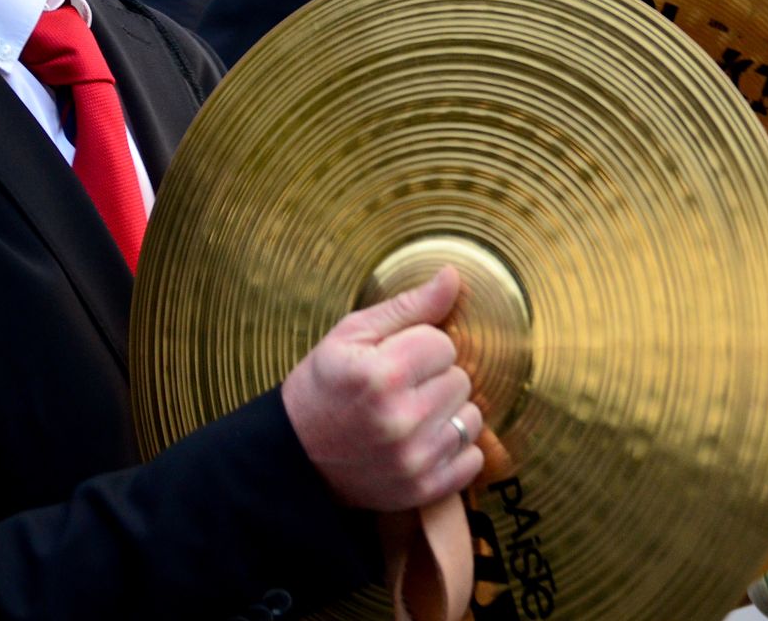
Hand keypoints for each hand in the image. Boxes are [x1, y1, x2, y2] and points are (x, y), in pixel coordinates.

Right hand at [282, 265, 482, 510]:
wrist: (295, 456)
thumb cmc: (324, 387)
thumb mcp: (352, 334)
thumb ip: (409, 305)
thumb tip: (453, 276)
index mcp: (383, 374)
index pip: (444, 344)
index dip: (421, 347)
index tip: (395, 360)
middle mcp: (402, 420)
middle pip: (461, 380)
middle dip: (435, 379)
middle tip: (400, 390)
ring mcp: (414, 460)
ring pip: (471, 418)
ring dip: (447, 414)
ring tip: (411, 416)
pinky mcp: (423, 490)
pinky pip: (472, 459)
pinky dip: (454, 450)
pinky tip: (422, 443)